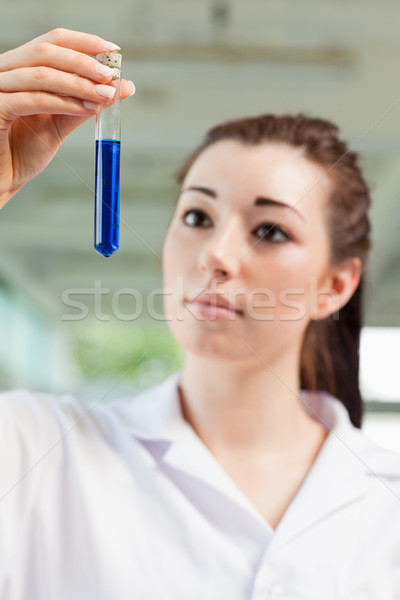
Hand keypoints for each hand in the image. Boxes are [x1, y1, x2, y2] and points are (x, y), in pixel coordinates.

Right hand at [0, 28, 134, 207]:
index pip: (51, 42)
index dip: (83, 42)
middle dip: (83, 62)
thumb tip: (121, 87)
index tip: (113, 49)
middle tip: (111, 76)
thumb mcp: (60, 123)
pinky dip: (63, 103)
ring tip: (104, 96)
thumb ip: (85, 104)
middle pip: (45, 52)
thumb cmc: (23, 151)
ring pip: (41, 75)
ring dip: (78, 84)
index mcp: (19, 68)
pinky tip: (85, 109)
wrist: (2, 179)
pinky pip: (32, 100)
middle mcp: (4, 71)